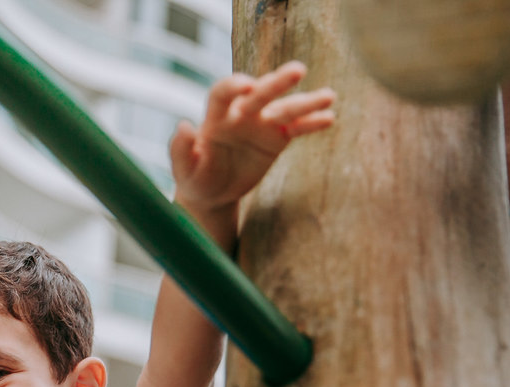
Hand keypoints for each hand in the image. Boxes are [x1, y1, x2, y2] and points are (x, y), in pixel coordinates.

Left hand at [171, 61, 335, 216]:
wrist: (212, 192)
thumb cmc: (195, 178)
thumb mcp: (183, 170)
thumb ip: (180, 150)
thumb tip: (184, 126)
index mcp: (215, 118)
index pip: (223, 93)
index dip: (234, 87)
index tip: (247, 87)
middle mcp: (241, 114)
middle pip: (260, 93)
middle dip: (277, 83)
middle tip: (297, 71)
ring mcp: (261, 124)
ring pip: (285, 109)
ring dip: (306, 102)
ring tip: (329, 96)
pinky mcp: (277, 138)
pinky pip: (297, 128)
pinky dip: (311, 123)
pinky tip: (329, 118)